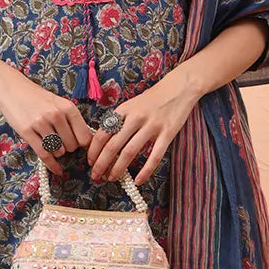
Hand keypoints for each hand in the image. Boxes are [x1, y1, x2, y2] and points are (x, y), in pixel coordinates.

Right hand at [0, 69, 94, 176]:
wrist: (11, 88)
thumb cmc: (36, 97)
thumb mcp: (58, 103)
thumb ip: (71, 120)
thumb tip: (84, 142)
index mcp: (68, 107)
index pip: (84, 136)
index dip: (84, 145)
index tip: (80, 148)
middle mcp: (56, 115)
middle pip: (72, 146)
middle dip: (68, 148)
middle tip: (61, 142)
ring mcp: (41, 123)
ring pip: (58, 151)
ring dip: (57, 152)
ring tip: (51, 143)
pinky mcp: (27, 132)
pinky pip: (44, 154)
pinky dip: (52, 165)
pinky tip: (56, 169)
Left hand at [88, 70, 198, 186]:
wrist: (179, 88)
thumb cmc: (152, 99)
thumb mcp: (131, 105)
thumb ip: (119, 120)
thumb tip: (103, 141)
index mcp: (124, 110)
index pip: (103, 133)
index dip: (94, 150)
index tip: (90, 161)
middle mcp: (136, 118)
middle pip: (113, 145)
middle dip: (101, 163)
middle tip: (96, 175)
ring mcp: (152, 126)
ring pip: (130, 152)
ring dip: (118, 168)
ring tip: (111, 178)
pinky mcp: (167, 134)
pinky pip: (155, 157)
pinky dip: (145, 171)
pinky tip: (138, 181)